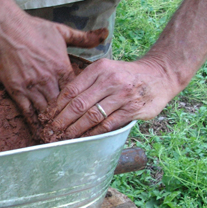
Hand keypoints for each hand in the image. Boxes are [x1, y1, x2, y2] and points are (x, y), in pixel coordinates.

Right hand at [0, 12, 107, 123]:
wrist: (7, 29)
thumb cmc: (34, 28)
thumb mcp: (62, 31)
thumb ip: (84, 38)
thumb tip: (104, 34)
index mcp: (62, 67)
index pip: (77, 92)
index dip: (82, 105)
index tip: (88, 116)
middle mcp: (49, 79)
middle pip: (63, 106)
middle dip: (69, 120)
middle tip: (75, 134)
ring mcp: (32, 86)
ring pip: (46, 112)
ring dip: (52, 125)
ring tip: (59, 138)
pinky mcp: (17, 90)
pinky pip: (27, 111)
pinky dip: (34, 123)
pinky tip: (38, 132)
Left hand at [43, 57, 180, 138]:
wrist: (160, 75)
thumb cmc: (125, 75)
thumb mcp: (105, 71)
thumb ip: (86, 84)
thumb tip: (60, 105)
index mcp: (99, 69)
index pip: (71, 90)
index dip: (56, 106)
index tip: (46, 118)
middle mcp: (110, 80)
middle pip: (78, 104)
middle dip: (61, 121)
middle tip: (50, 132)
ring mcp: (122, 95)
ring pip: (92, 116)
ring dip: (75, 130)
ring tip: (64, 137)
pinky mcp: (132, 109)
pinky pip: (108, 124)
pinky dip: (94, 133)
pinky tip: (84, 139)